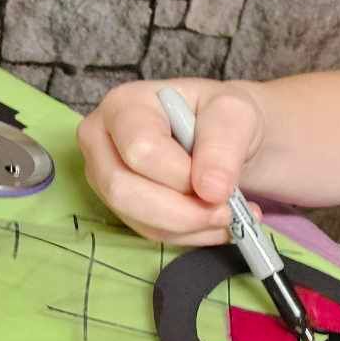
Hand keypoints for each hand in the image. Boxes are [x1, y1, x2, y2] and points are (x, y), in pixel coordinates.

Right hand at [77, 78, 266, 244]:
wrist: (228, 135)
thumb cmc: (223, 116)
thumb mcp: (237, 113)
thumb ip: (223, 145)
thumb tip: (210, 190)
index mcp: (124, 105)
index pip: (140, 150)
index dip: (181, 176)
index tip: (220, 185)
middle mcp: (102, 141)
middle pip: (123, 191)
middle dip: (183, 211)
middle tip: (227, 209)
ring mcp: (107, 177)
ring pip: (139, 219)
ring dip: (192, 226)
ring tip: (229, 213)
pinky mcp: (124, 207)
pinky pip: (152, 233)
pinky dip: (192, 234)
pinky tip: (217, 220)